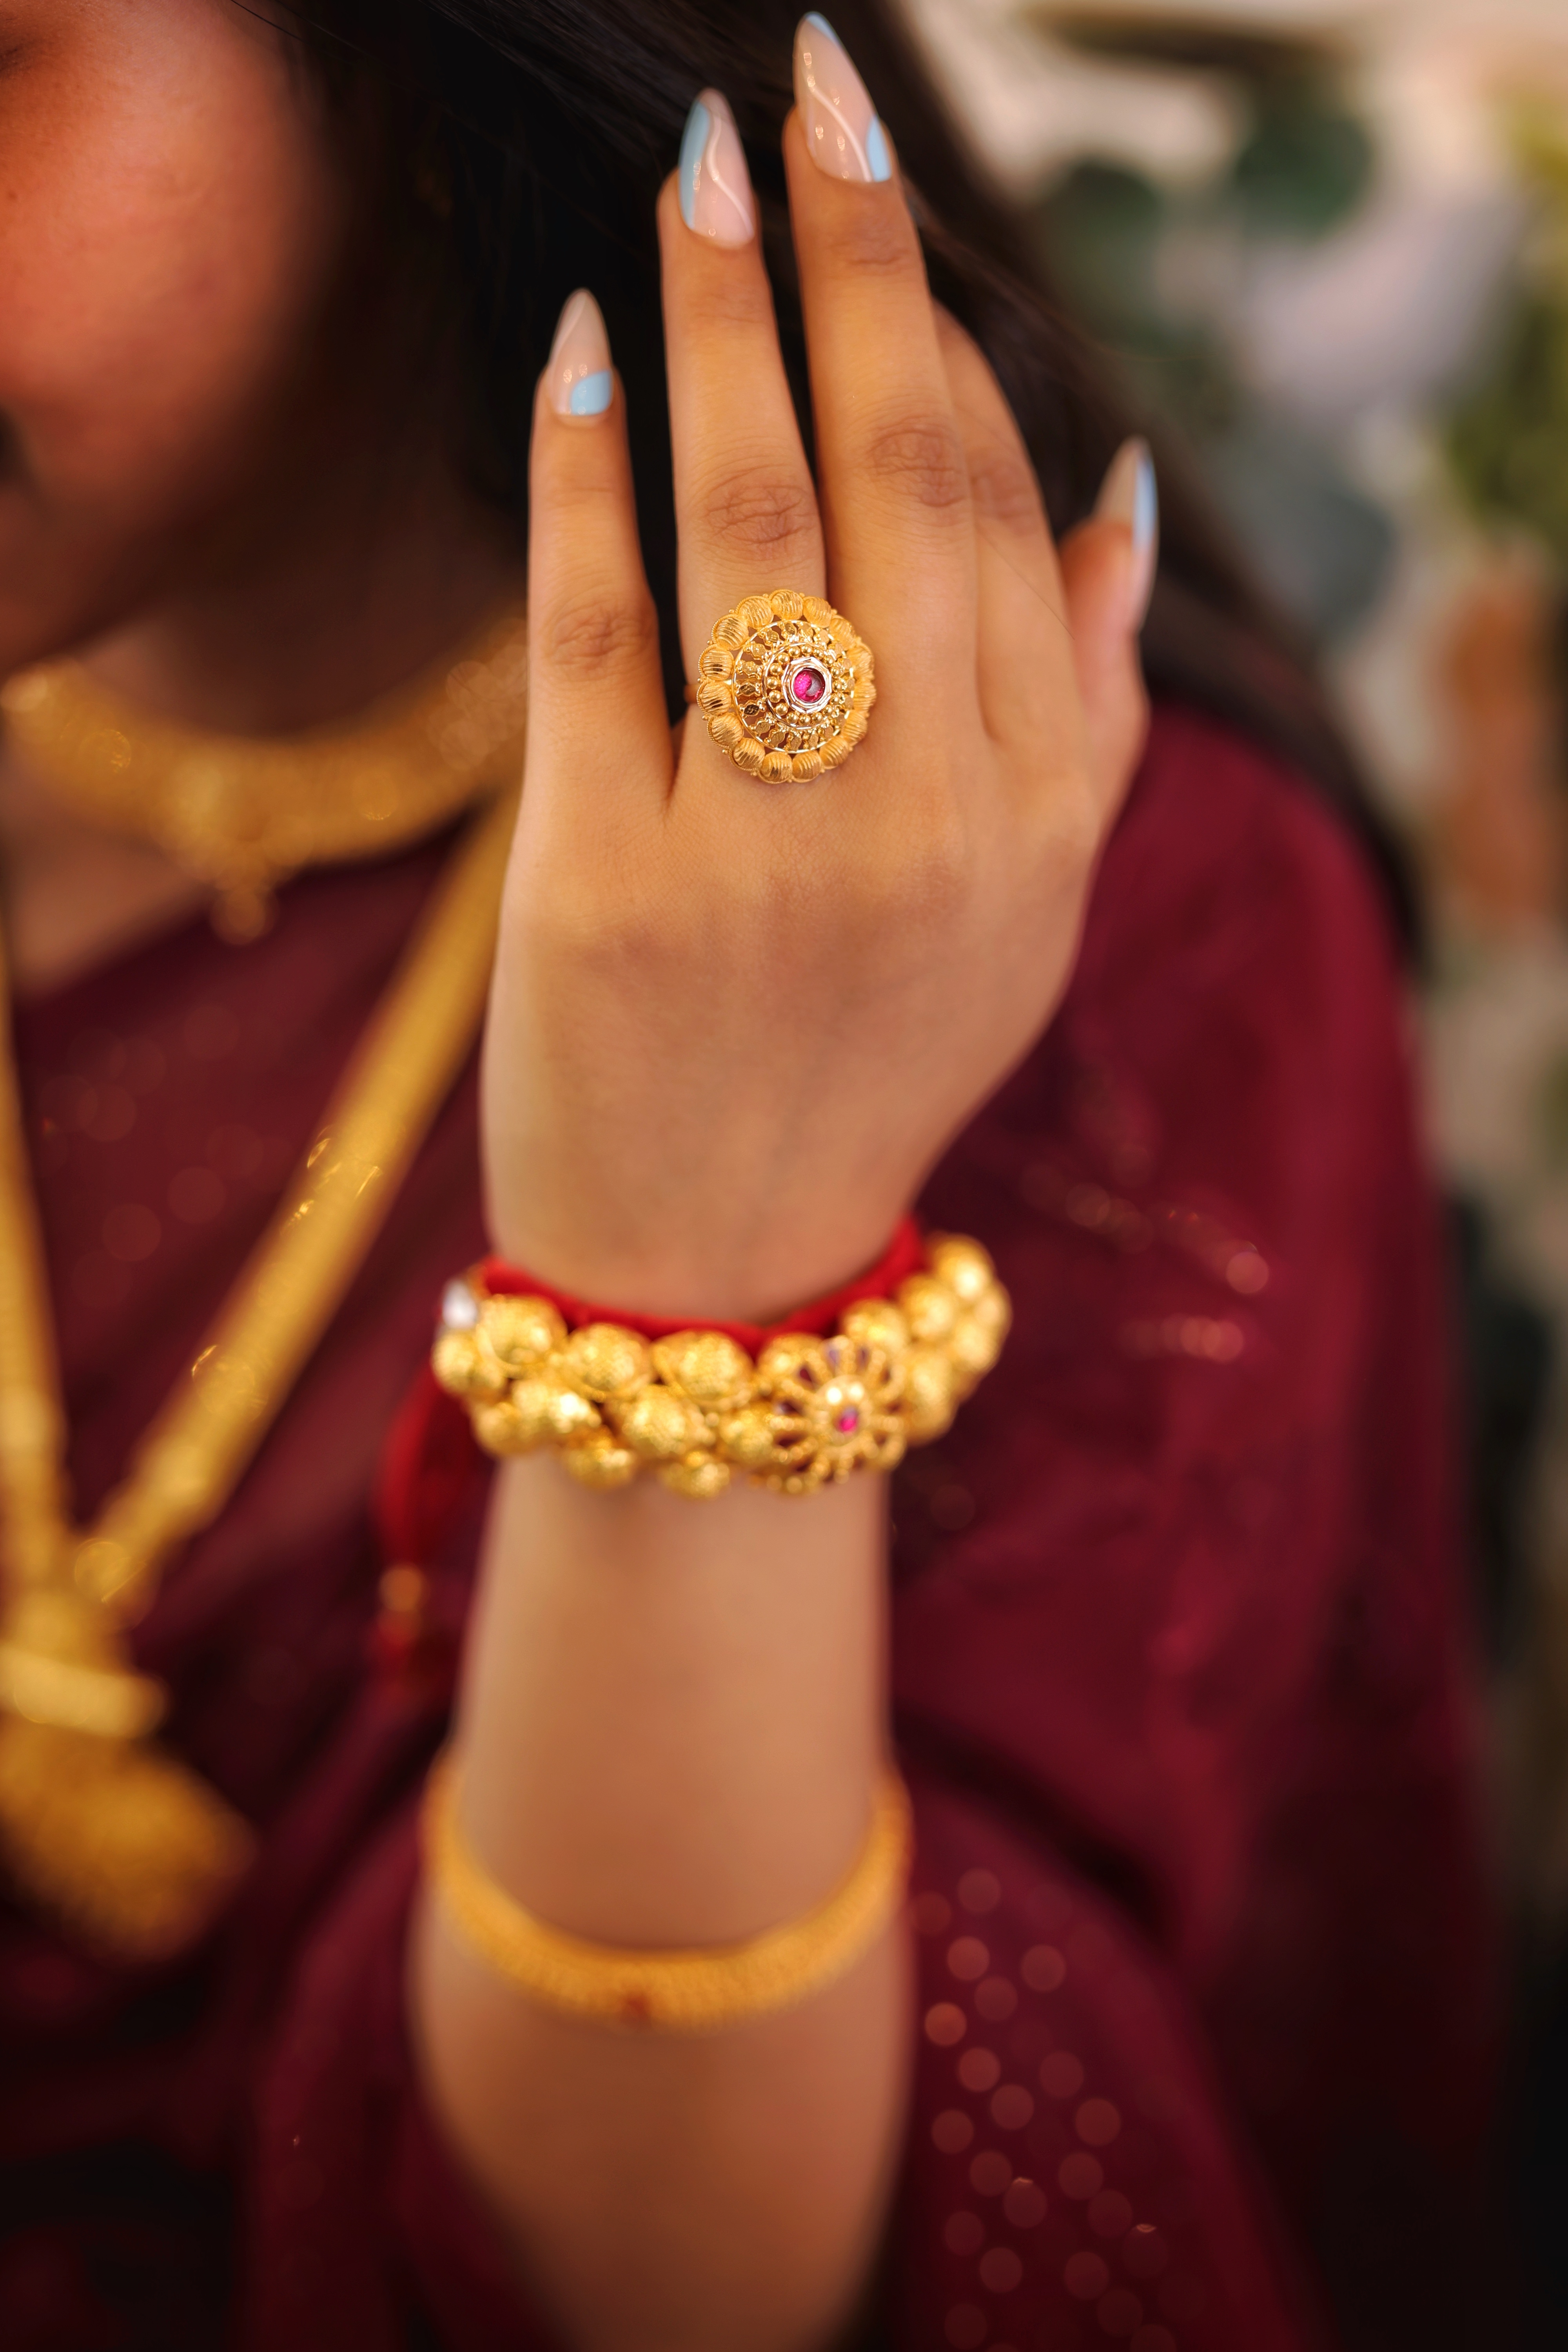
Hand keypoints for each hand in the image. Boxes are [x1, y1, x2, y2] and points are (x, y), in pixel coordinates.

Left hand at [483, 37, 1150, 1321]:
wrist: (723, 1270)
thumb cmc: (868, 1063)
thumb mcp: (1027, 916)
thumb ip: (1090, 715)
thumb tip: (1120, 493)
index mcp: (1032, 818)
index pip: (1004, 523)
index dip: (951, 343)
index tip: (891, 212)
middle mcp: (921, 826)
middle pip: (897, 483)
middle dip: (852, 263)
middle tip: (806, 94)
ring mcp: (762, 860)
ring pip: (752, 529)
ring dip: (720, 321)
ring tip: (693, 173)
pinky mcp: (602, 887)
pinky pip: (597, 638)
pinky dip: (586, 476)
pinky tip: (583, 349)